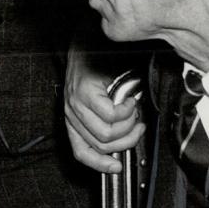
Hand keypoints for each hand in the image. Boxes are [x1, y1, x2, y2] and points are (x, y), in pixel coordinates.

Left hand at [64, 48, 143, 174]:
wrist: (89, 39)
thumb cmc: (96, 67)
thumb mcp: (99, 99)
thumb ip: (106, 120)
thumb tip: (127, 138)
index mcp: (72, 120)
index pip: (81, 152)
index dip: (99, 164)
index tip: (117, 168)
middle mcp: (70, 113)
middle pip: (101, 145)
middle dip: (126, 140)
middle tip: (138, 127)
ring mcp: (75, 103)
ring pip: (106, 134)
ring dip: (128, 126)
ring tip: (133, 111)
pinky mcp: (84, 92)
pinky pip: (110, 115)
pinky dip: (125, 112)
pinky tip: (129, 102)